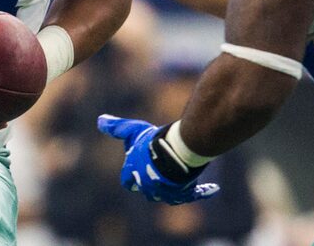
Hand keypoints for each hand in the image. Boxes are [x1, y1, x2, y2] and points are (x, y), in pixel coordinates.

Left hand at [97, 114, 219, 204]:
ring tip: (182, 175)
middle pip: (148, 189)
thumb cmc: (151, 141)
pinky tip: (213, 189)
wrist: (174, 151)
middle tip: (160, 168)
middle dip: (152, 181)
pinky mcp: (185, 192)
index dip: (131, 175)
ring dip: (174, 186)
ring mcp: (167, 192)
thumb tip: (100, 120)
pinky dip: (203, 192)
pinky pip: (195, 194)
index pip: (127, 181)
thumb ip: (116, 127)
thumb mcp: (131, 130)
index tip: (136, 167)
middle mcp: (149, 187)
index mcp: (135, 175)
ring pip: (170, 193)